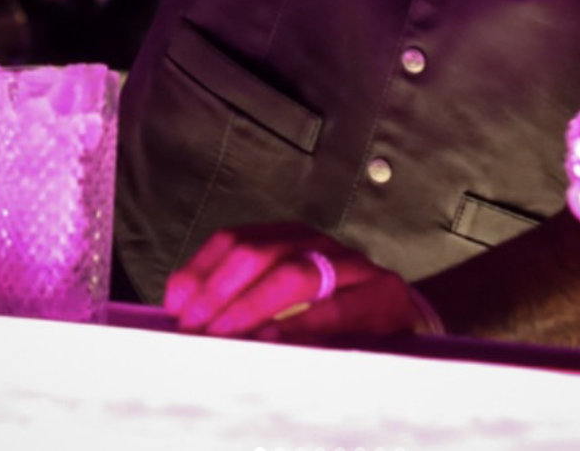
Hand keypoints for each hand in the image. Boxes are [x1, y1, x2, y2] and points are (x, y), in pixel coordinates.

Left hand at [163, 223, 429, 342]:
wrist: (404, 323)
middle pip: (259, 252)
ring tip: (225, 336)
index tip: (175, 308)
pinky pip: (336, 308)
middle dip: (219, 292)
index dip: (201, 270)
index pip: (235, 240)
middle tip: (194, 329)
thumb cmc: (331, 317)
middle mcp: (317, 241)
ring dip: (252, 307)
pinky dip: (302, 326)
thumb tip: (178, 310)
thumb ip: (238, 300)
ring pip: (294, 273)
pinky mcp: (382, 293)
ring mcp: (351, 264)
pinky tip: (275, 343)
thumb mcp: (283, 301)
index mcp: (288, 237)